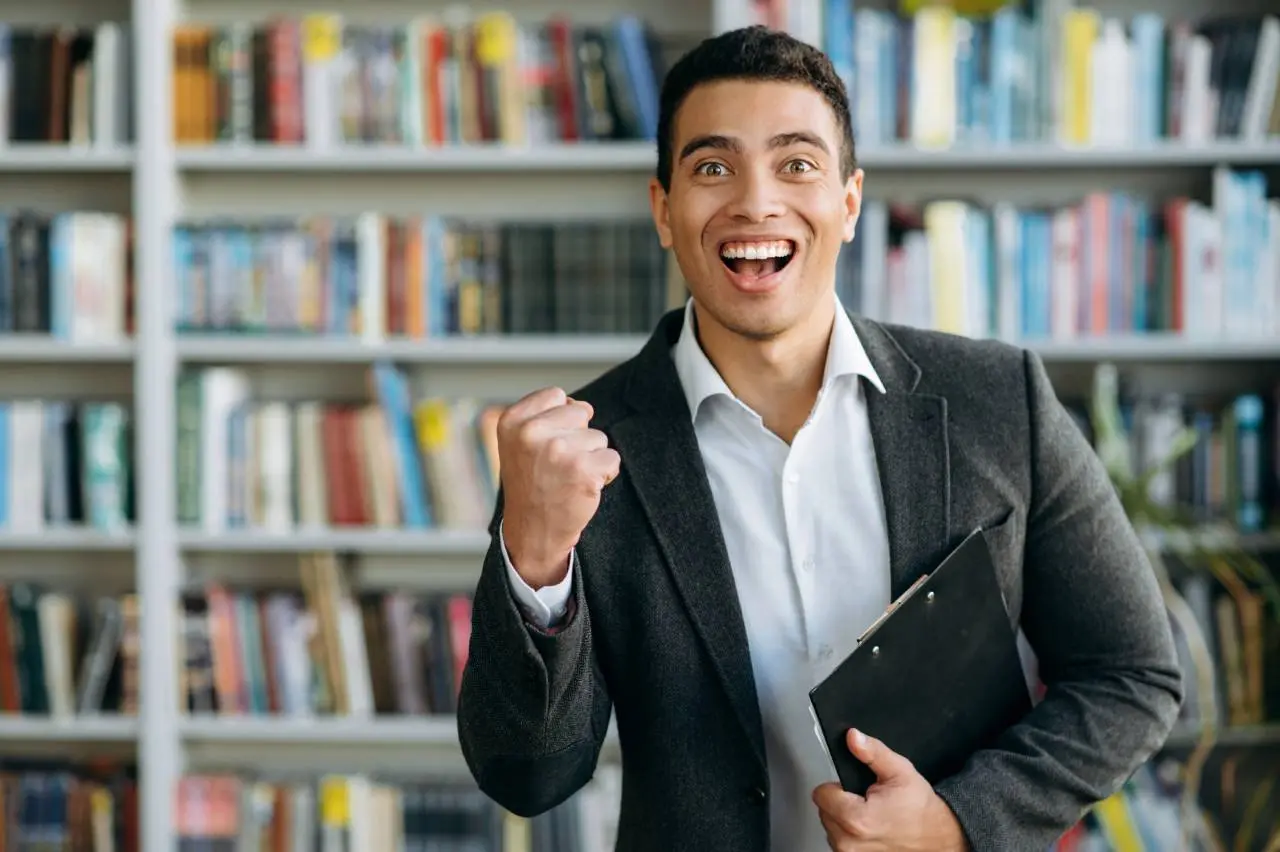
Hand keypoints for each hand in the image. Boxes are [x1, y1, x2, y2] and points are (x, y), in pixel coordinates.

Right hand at [497, 387, 620, 587]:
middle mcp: (532, 432)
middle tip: (557, 466)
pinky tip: (583, 488)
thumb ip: (545, 416)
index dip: (559, 420)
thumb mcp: (520, 443)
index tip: (545, 445)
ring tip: (567, 478)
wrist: (533, 531)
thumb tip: (583, 407)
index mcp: (513, 421)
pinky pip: (612, 458)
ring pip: (598, 437)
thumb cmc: (532, 484)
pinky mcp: (583, 470)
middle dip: (577, 437)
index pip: (557, 395)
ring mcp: (558, 451)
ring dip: (590, 457)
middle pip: (580, 413)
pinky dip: (605, 473)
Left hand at [812, 729, 967, 851]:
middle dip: (841, 801)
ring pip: (830, 826)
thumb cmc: (920, 808)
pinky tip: (869, 828)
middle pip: (824, 810)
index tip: (855, 788)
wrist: (938, 837)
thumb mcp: (899, 771)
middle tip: (867, 800)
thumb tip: (853, 738)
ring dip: (844, 818)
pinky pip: (839, 840)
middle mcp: (849, 842)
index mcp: (856, 819)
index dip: (838, 785)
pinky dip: (850, 833)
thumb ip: (872, 752)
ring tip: (870, 814)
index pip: (821, 793)